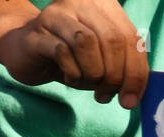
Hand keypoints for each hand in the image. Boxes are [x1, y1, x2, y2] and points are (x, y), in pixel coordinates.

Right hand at [0, 0, 147, 108]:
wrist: (28, 51)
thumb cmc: (75, 59)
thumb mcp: (107, 63)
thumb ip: (126, 71)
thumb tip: (133, 97)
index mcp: (105, 7)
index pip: (132, 39)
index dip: (136, 74)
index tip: (130, 100)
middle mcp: (81, 3)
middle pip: (112, 40)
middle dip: (115, 76)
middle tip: (107, 94)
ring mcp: (56, 14)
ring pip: (87, 42)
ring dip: (93, 72)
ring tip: (88, 82)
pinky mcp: (36, 31)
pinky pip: (62, 51)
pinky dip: (72, 72)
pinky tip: (70, 77)